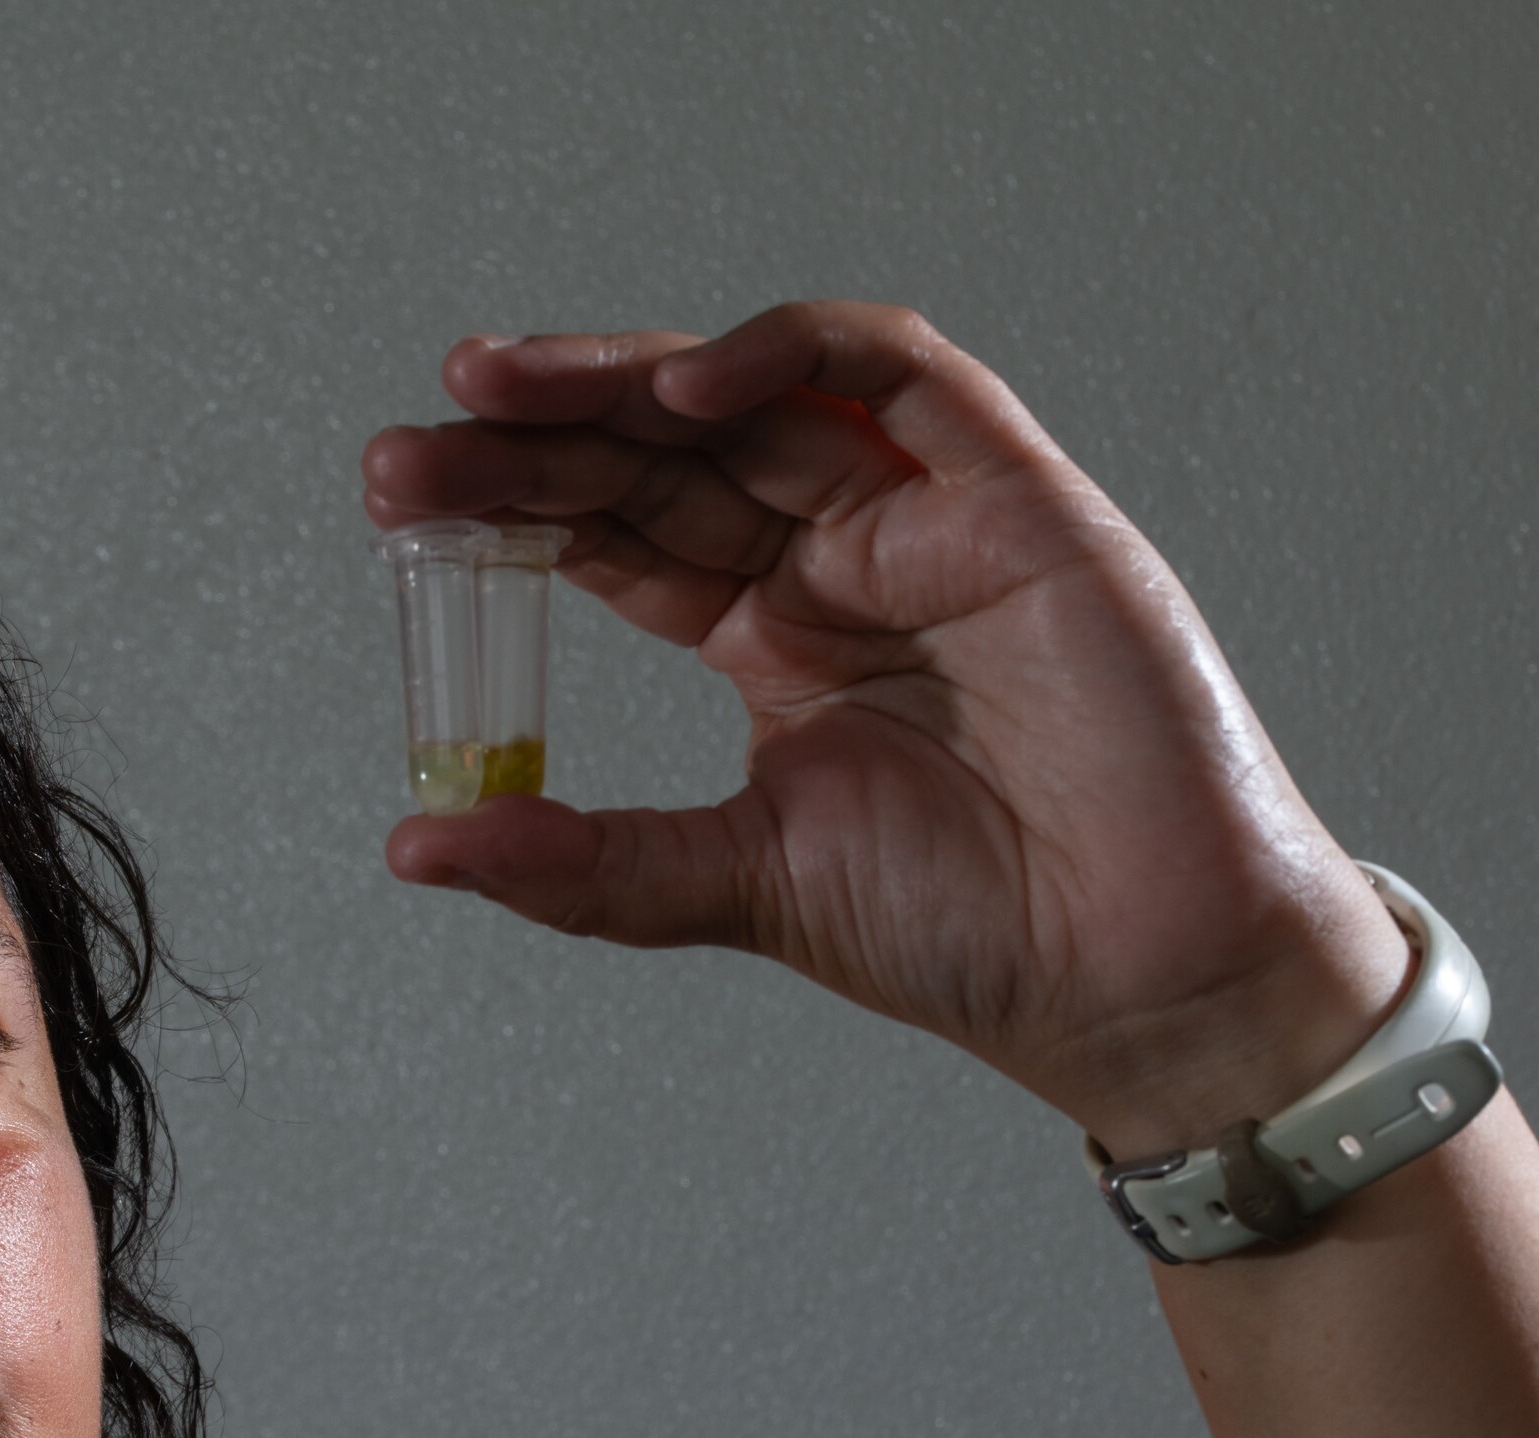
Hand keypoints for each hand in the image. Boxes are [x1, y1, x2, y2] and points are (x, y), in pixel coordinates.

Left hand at [363, 301, 1410, 1154]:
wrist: (1139, 980)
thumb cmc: (976, 933)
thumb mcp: (739, 884)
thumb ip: (583, 861)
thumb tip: (417, 845)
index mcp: (775, 640)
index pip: (620, 536)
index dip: (513, 506)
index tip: (399, 502)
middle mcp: (843, 566)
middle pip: (664, 457)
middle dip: (533, 436)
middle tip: (411, 451)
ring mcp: (928, 523)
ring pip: (757, 399)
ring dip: (623, 379)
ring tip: (498, 387)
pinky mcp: (1018, 503)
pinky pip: (905, 375)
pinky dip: (795, 355)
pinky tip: (683, 390)